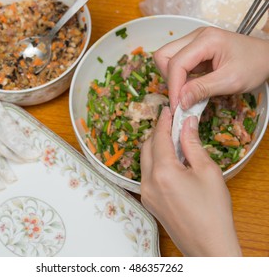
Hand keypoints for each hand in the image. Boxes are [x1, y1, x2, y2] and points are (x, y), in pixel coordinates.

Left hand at [140, 107, 241, 255]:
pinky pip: (147, 174)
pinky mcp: (148, 201)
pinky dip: (155, 162)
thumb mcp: (207, 171)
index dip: (163, 121)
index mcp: (162, 172)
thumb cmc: (213, 211)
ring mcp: (145, 193)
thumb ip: (192, 144)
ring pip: (144, 160)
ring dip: (155, 147)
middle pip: (146, 147)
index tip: (168, 111)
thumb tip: (187, 124)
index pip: (158, 138)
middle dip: (157, 132)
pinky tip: (170, 160)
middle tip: (172, 123)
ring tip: (173, 140)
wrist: (208, 245)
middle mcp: (148, 182)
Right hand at [154, 27, 268, 112]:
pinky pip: (177, 64)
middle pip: (164, 56)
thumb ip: (202, 90)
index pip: (176, 63)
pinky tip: (191, 87)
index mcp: (206, 40)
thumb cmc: (254, 65)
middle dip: (168, 79)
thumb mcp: (230, 81)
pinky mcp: (194, 51)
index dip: (174, 87)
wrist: (266, 58)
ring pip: (167, 59)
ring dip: (173, 79)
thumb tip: (180, 102)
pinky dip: (180, 78)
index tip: (177, 107)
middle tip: (180, 96)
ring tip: (188, 92)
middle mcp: (196, 37)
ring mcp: (194, 43)